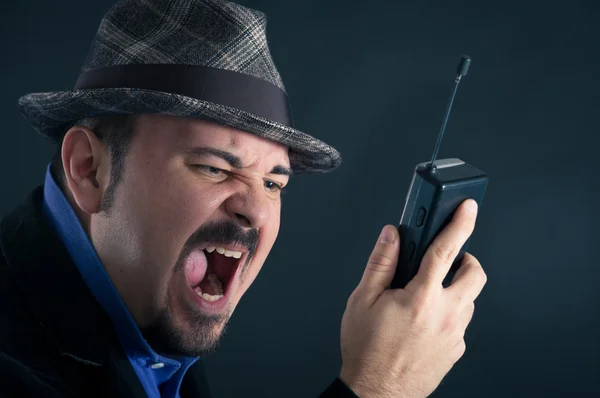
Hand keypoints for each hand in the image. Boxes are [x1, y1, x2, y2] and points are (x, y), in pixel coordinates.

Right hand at [339, 199, 486, 397]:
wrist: (376, 393)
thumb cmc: (366, 350)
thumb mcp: (362, 301)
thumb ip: (381, 263)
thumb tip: (392, 236)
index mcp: (420, 298)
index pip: (446, 250)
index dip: (459, 224)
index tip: (468, 208)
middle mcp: (444, 316)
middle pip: (474, 274)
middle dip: (465, 259)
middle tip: (446, 260)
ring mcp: (454, 335)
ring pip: (470, 299)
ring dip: (454, 288)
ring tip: (426, 294)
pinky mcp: (456, 350)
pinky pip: (461, 322)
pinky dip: (449, 312)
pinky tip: (425, 319)